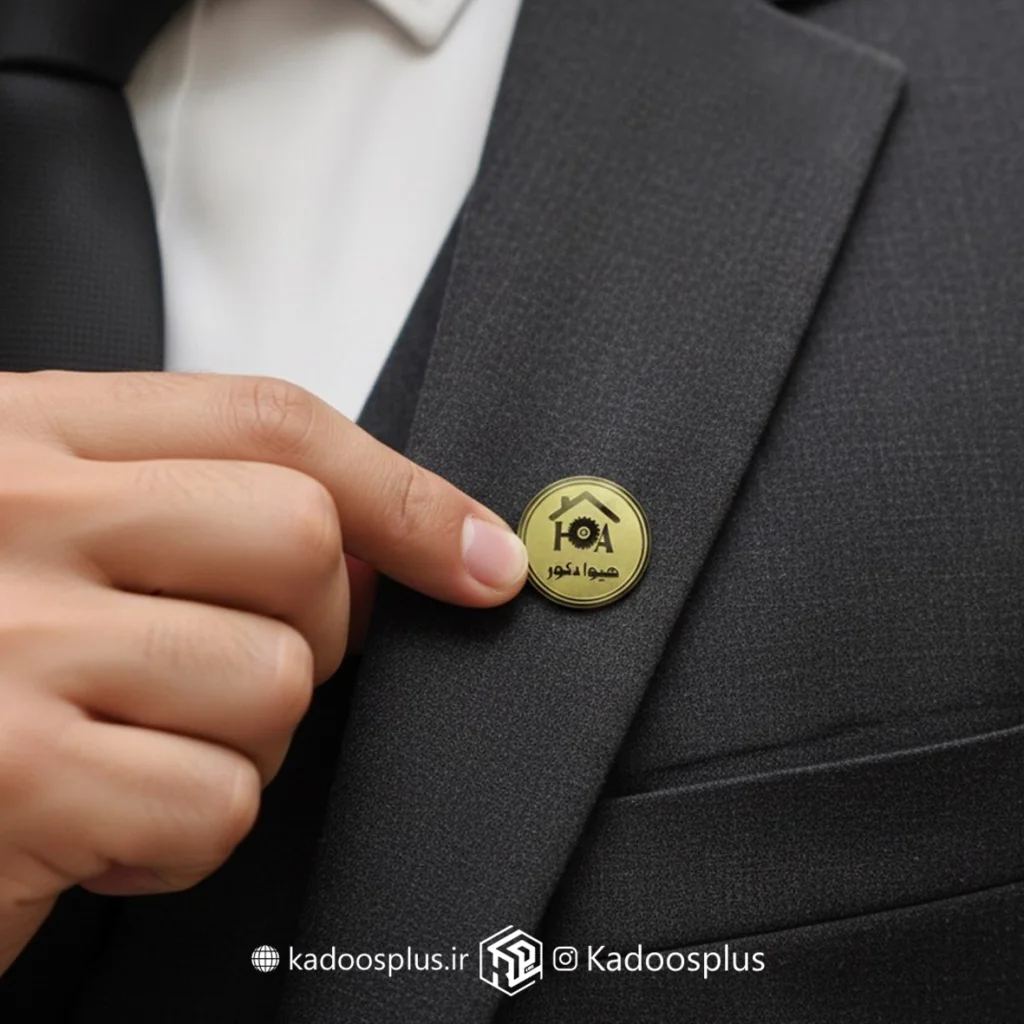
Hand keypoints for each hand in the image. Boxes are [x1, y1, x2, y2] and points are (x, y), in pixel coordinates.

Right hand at [0, 370, 527, 972]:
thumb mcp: (41, 529)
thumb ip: (185, 506)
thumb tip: (389, 544)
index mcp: (28, 436)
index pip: (272, 425)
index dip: (405, 492)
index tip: (484, 556)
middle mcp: (14, 519)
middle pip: (300, 541)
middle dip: (316, 624)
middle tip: (236, 661)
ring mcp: (6, 645)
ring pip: (273, 681)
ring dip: (240, 739)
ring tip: (138, 743)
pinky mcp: (9, 780)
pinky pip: (214, 803)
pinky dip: (183, 832)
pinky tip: (101, 817)